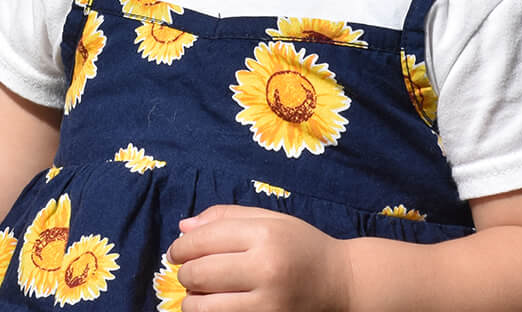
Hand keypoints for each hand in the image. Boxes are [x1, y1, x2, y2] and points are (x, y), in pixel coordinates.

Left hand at [167, 205, 350, 311]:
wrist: (346, 285)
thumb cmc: (303, 247)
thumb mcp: (270, 220)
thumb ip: (224, 217)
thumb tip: (183, 228)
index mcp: (264, 236)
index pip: (203, 240)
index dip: (180, 247)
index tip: (176, 253)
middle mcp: (266, 270)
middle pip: (199, 274)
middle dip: (184, 274)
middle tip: (187, 273)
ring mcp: (270, 304)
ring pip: (206, 307)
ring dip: (192, 301)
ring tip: (197, 294)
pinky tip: (215, 306)